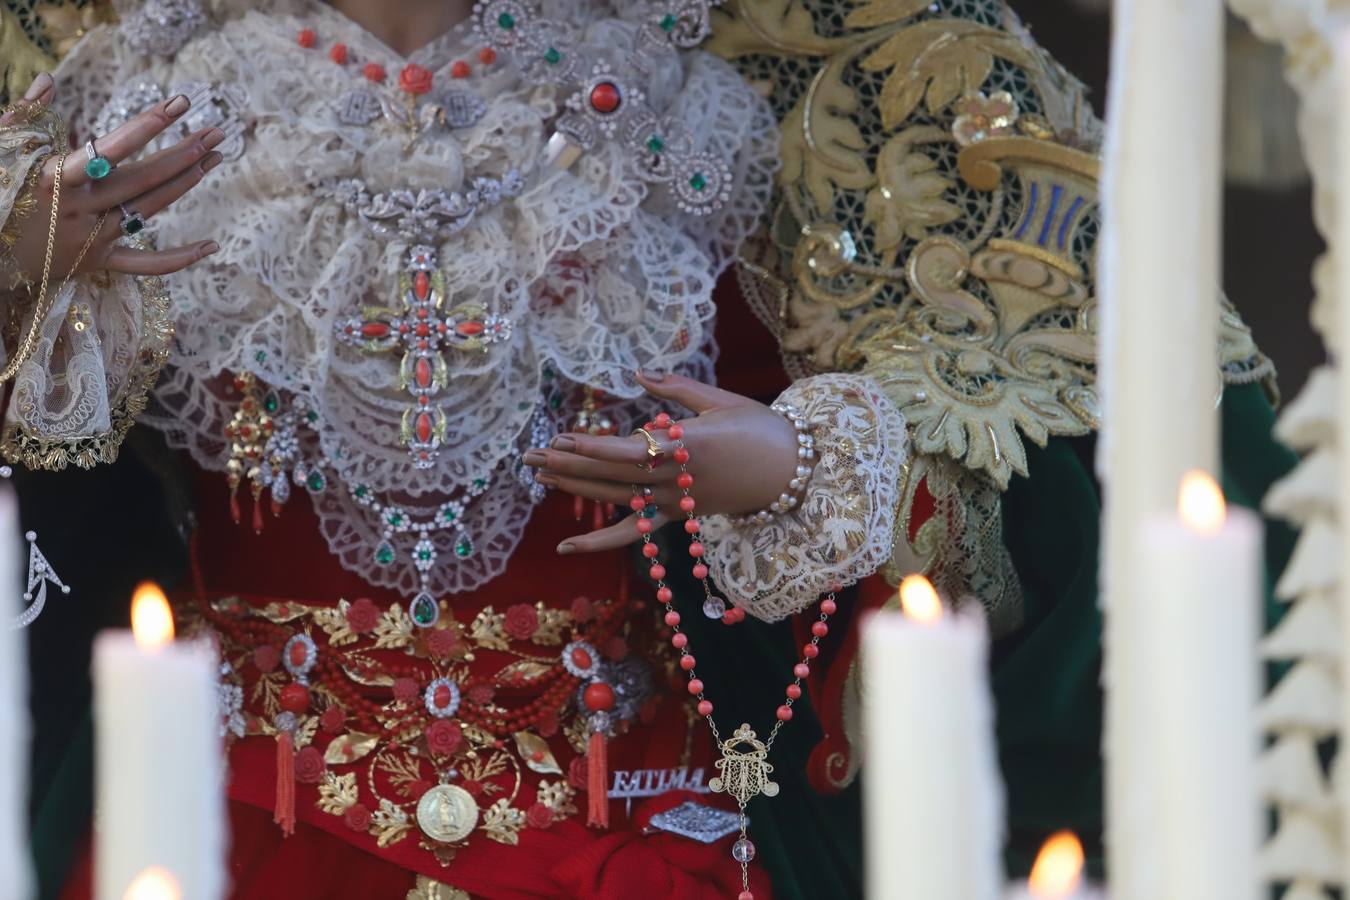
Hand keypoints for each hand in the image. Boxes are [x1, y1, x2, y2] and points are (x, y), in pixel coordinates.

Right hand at [6, 74, 221, 279]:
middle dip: (182, 153)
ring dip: (185, 183)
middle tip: (216, 133)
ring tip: (214, 158)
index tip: (180, 104)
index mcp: (54, 178)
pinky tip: (211, 247)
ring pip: (148, 210)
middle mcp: (78, 209)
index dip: (148, 125)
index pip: (111, 148)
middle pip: (142, 179)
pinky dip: (178, 259)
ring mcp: (90, 239)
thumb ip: (24, 114)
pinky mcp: (96, 263)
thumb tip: (49, 79)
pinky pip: (144, 264)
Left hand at [523, 371, 800, 554]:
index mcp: (687, 447)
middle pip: (612, 476)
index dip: (594, 449)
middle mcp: (675, 480)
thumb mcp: (720, 400)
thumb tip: (639, 373)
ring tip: (539, 476)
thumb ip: (675, 388)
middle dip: (569, 465)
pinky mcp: (676, 515)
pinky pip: (632, 531)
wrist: (791, 473)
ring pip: (615, 498)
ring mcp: (674, 502)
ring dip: (576, 488)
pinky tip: (566, 546)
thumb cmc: (760, 429)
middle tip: (529, 456)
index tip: (563, 440)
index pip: (630, 452)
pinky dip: (599, 541)